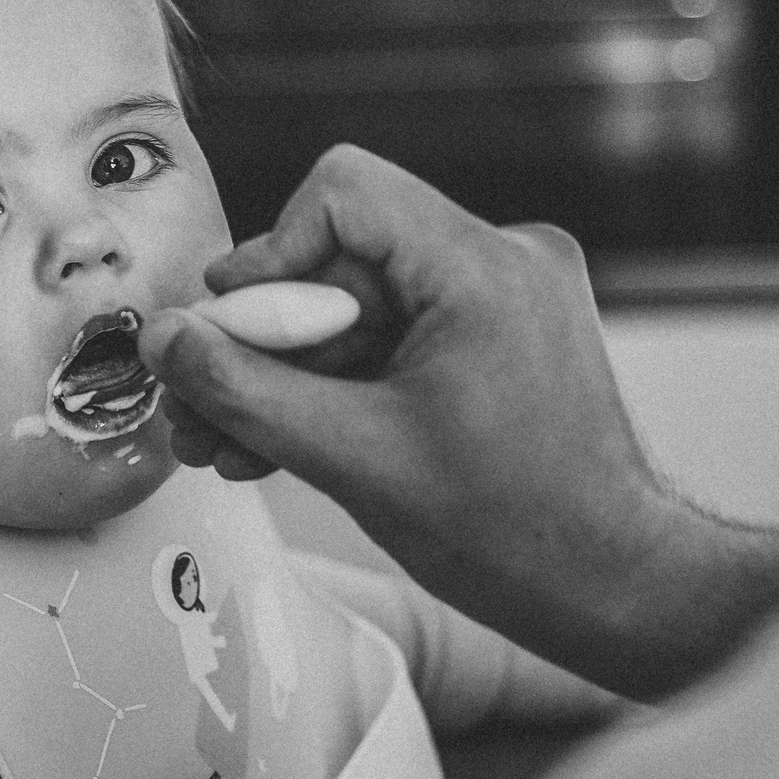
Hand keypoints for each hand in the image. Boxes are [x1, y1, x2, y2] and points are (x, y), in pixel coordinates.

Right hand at [138, 147, 675, 677]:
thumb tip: (169, 341)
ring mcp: (506, 297)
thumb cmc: (518, 532)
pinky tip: (278, 442)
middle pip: (342, 256)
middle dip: (264, 338)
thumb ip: (247, 391)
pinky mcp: (498, 336)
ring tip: (226, 444)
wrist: (610, 586)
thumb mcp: (354, 459)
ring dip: (290, 374)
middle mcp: (505, 260)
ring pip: (359, 305)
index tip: (229, 333)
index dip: (270, 258)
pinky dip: (339, 385)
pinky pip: (395, 335)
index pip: (345, 192)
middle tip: (199, 405)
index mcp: (484, 267)